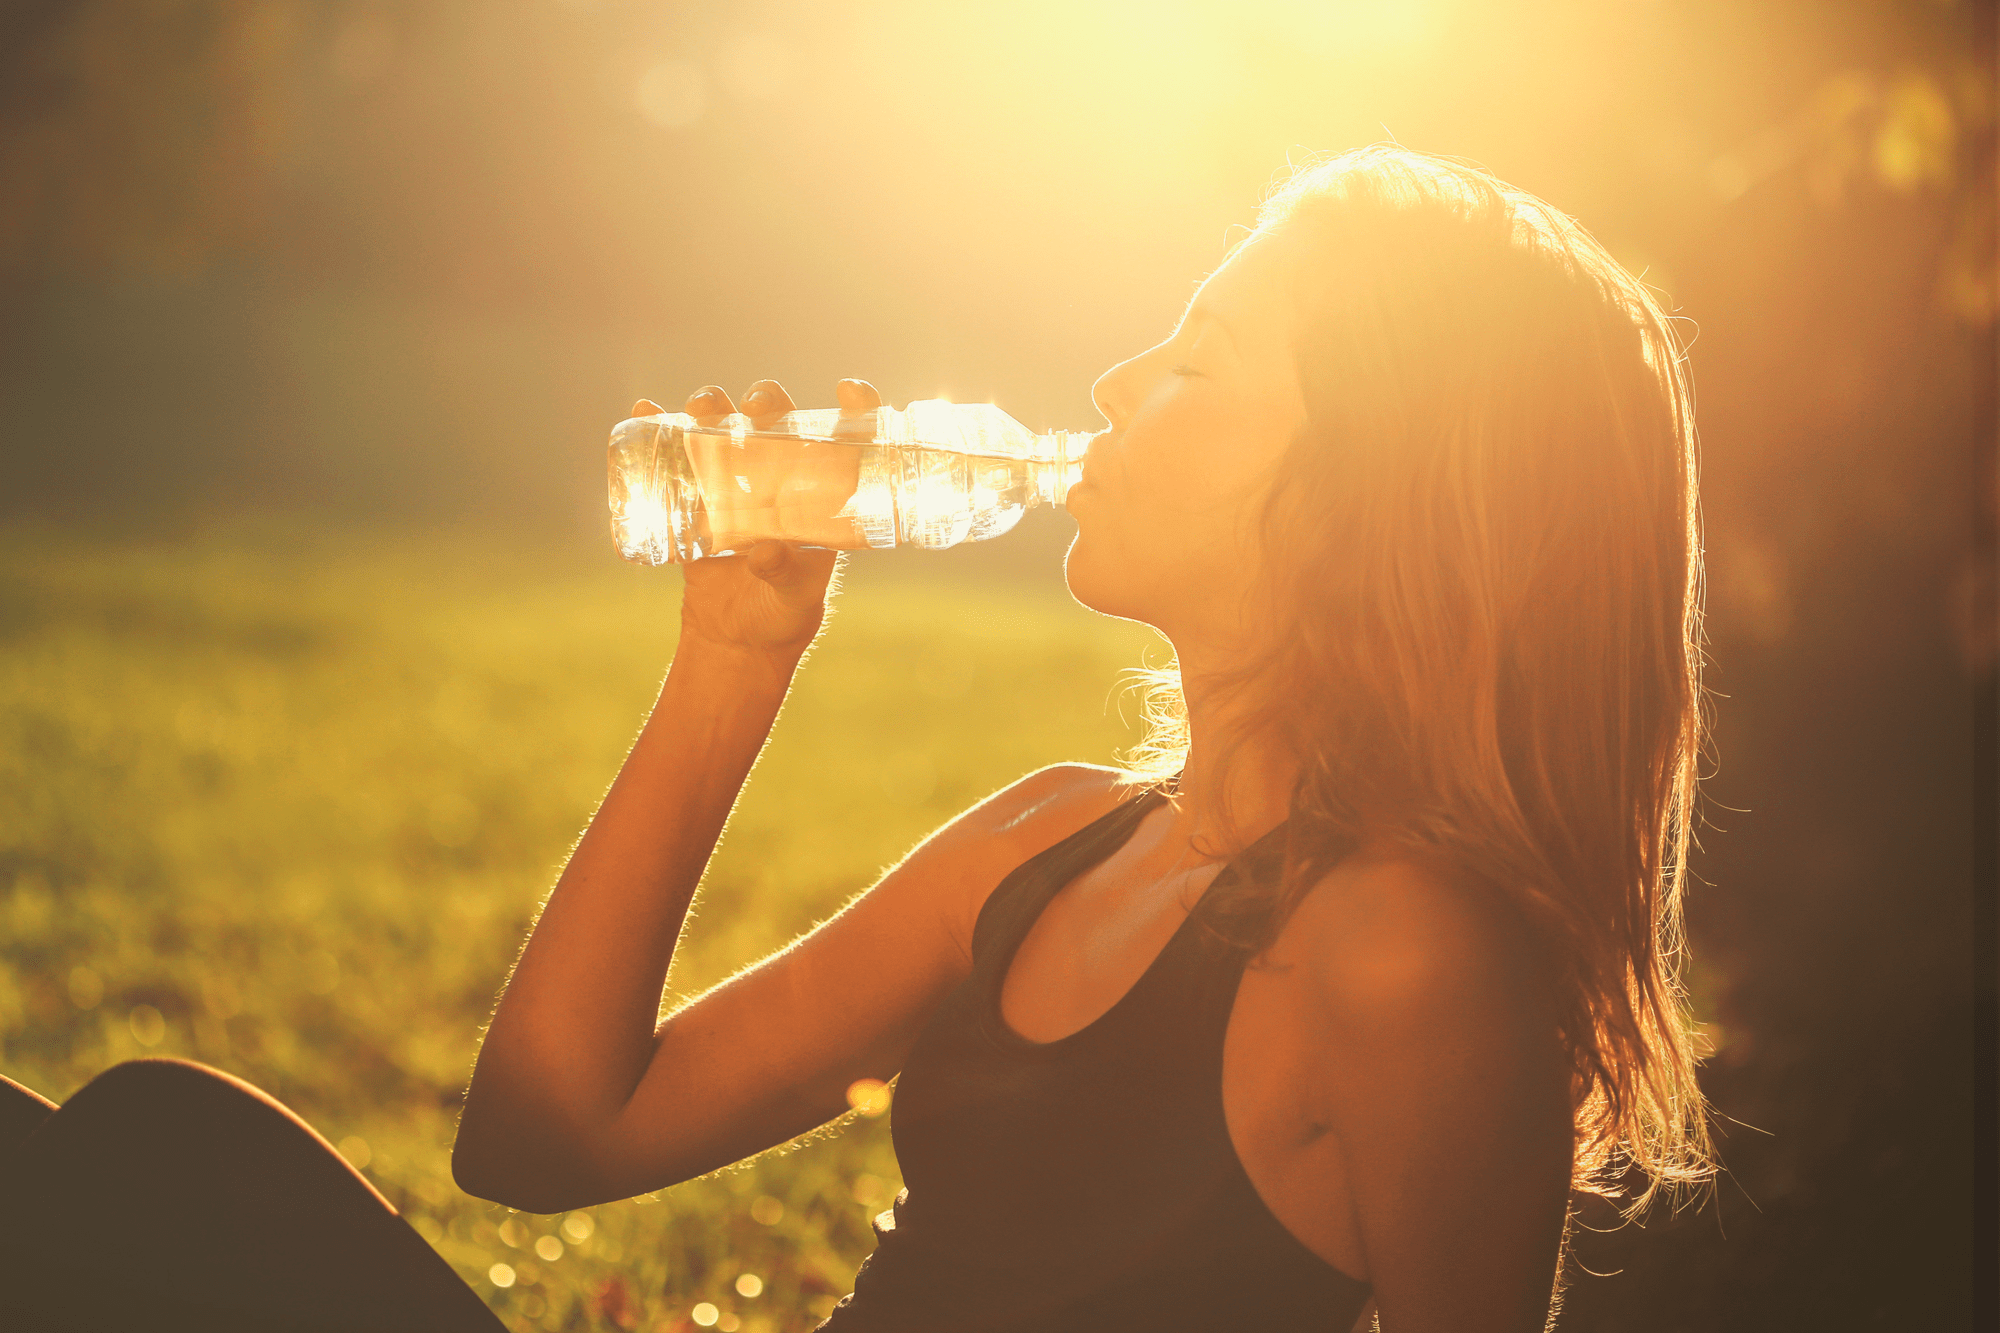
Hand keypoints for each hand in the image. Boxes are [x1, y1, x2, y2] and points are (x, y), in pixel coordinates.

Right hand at [636, 377, 883, 663]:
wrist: (736, 638)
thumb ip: (784, 574)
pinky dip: (660, 427)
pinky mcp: (697, 499)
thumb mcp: (793, 595)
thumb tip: (764, 552)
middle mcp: (780, 478)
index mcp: (820, 495)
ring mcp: (737, 484)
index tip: (848, 390)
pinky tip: (646, 410)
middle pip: (777, 419)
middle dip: (767, 400)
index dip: (856, 408)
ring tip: (701, 406)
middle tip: (757, 406)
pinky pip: (679, 457)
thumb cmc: (783, 614)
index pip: (845, 439)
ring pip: (726, 428)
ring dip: (713, 405)